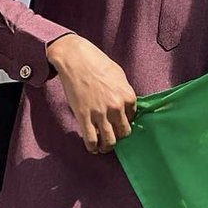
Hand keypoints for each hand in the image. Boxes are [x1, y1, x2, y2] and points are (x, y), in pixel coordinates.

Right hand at [46, 33, 136, 153]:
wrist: (75, 59)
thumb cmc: (98, 63)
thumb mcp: (119, 76)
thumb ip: (124, 92)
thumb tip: (126, 105)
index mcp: (128, 97)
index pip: (132, 118)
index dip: (125, 122)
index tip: (119, 124)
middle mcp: (117, 107)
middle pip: (123, 132)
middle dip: (119, 137)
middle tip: (113, 138)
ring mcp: (100, 113)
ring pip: (109, 140)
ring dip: (107, 147)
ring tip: (104, 148)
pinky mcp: (84, 116)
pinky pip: (91, 138)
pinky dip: (92, 147)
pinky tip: (92, 148)